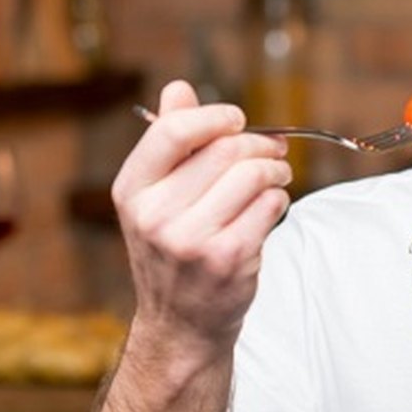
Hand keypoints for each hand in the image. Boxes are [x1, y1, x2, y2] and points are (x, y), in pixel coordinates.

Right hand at [112, 80, 292, 364]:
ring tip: (278, 176)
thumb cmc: (175, 249)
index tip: (237, 120)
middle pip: (225, 149)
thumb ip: (170, 140)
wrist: (181, 323)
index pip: (173, 130)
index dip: (215, 116)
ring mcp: (190, 240)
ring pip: (253, 174)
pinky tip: (271, 207)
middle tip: (274, 151)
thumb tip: (179, 88)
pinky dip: (279, 199)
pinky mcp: (227, 258)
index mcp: (132, 189)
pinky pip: (270, 205)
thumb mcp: (156, 196)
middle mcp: (154, 214)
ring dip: (276, 169)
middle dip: (260, 144)